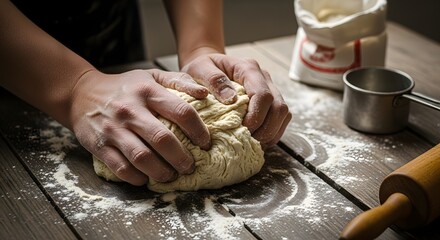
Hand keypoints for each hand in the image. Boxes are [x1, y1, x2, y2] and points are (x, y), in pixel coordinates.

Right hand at [69, 69, 210, 185]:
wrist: (81, 93)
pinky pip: (121, 168)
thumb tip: (205, 93)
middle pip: (163, 139)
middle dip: (181, 158)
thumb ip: (179, 81)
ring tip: (171, 176)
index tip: (205, 143)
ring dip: (161, 172)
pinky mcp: (99, 145)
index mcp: (148, 91)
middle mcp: (131, 110)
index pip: (182, 112)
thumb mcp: (151, 76)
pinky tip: (146, 179)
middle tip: (190, 166)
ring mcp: (113, 129)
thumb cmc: (124, 87)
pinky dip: (136, 178)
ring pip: (142, 158)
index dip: (198, 131)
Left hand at [181, 53, 291, 147]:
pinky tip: (257, 140)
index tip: (242, 128)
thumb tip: (231, 99)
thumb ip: (213, 80)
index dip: (256, 116)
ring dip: (271, 132)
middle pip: (279, 106)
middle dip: (266, 128)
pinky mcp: (271, 101)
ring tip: (253, 142)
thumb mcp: (199, 69)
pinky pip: (281, 119)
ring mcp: (270, 89)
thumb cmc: (201, 69)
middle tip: (248, 140)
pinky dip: (272, 133)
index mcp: (248, 68)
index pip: (263, 94)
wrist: (205, 68)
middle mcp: (263, 77)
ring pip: (284, 114)